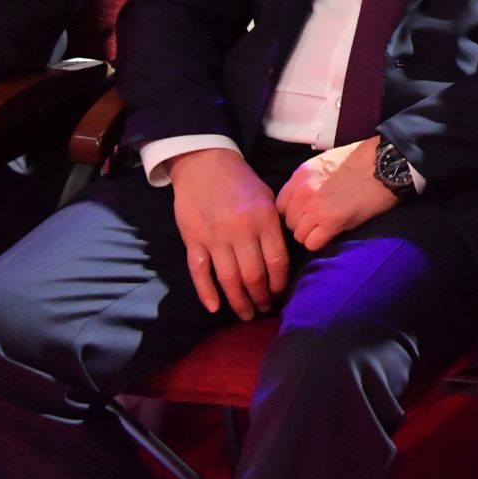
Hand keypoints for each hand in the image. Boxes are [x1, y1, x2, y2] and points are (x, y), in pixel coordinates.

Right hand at [169, 147, 289, 318]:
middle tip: (265, 309)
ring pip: (229, 278)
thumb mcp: (268, 199)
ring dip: (239, 301)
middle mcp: (241, 231)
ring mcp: (215, 238)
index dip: (280, 283)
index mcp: (264, 220)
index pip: (277, 261)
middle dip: (261, 297)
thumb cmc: (242, 182)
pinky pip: (200, 272)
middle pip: (253, 275)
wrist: (205, 164)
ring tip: (246, 314)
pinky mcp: (194, 240)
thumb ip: (275, 227)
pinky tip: (215, 308)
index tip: (281, 294)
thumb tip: (283, 259)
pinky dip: (207, 292)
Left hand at [275, 137, 400, 251]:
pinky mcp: (331, 222)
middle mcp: (302, 193)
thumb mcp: (324, 163)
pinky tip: (333, 233)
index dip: (294, 211)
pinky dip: (321, 242)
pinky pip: (312, 243)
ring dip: (312, 234)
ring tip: (328, 228)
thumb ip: (309, 180)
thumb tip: (305, 196)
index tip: (307, 213)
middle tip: (320, 221)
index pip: (280, 205)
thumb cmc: (361, 160)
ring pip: (299, 235)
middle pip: (289, 222)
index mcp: (300, 177)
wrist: (384, 164)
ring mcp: (315, 209)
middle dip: (303, 224)